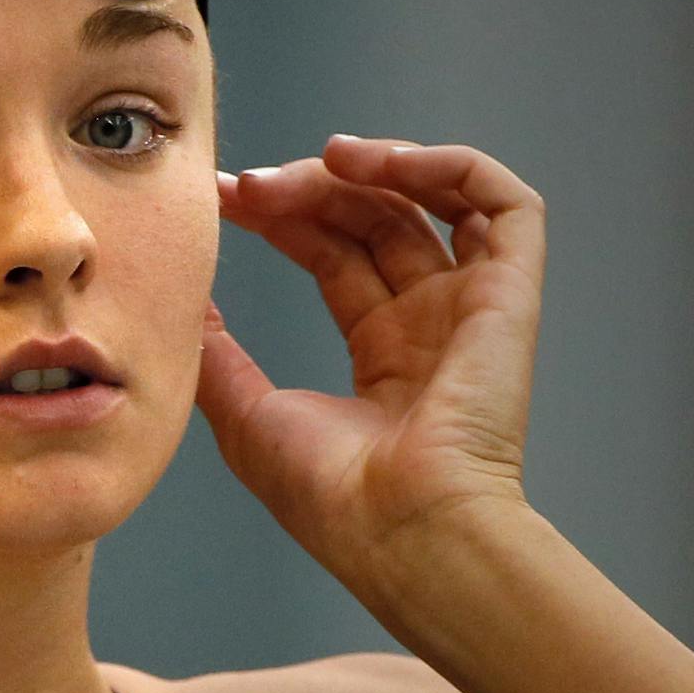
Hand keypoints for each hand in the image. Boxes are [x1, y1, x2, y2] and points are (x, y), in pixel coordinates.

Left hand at [196, 135, 544, 599]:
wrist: (400, 532)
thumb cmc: (328, 497)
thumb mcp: (245, 413)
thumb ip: (216, 352)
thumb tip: (184, 301)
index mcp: (381, 351)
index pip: (332, 254)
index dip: (279, 216)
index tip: (222, 196)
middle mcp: (428, 322)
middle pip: (370, 221)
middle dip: (305, 190)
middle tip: (245, 185)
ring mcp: (470, 307)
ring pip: (428, 202)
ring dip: (371, 167)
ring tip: (316, 160)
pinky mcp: (509, 296)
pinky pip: (505, 206)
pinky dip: (449, 167)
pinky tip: (379, 163)